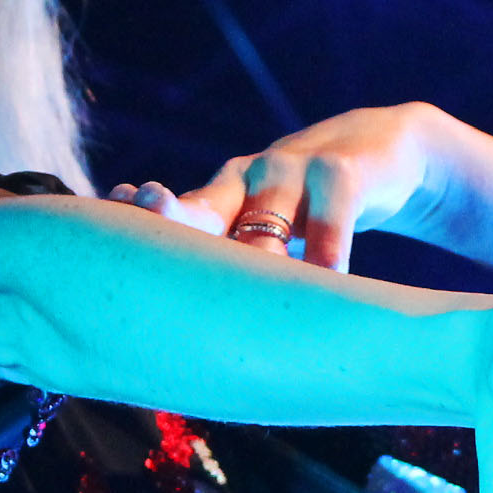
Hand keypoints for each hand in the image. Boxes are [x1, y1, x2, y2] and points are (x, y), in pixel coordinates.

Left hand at [106, 103, 449, 269]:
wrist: (388, 150)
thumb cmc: (313, 207)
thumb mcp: (272, 230)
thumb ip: (234, 269)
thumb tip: (186, 342)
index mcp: (218, 199)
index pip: (168, 219)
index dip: (137, 231)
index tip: (104, 245)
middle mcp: (244, 180)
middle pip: (200, 208)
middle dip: (171, 227)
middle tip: (151, 253)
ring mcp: (292, 169)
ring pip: (265, 214)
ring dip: (259, 258)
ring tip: (254, 300)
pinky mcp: (343, 167)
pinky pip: (333, 205)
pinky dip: (330, 245)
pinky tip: (330, 278)